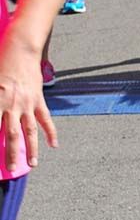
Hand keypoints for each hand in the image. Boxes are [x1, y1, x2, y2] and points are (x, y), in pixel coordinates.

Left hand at [0, 46, 57, 172]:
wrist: (20, 50)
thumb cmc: (1, 65)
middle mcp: (13, 106)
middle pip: (12, 135)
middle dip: (11, 154)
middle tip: (11, 169)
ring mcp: (28, 104)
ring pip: (30, 131)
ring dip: (31, 149)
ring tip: (33, 164)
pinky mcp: (38, 100)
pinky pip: (45, 119)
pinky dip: (51, 132)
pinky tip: (54, 144)